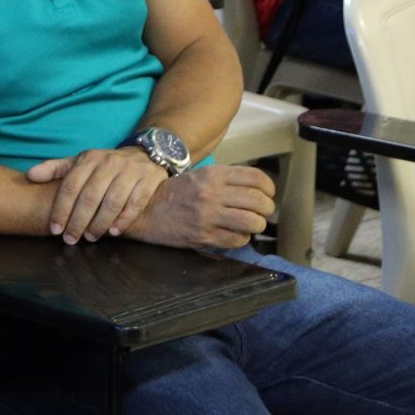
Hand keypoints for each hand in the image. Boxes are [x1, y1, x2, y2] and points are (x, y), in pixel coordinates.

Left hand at [28, 147, 170, 242]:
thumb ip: (55, 169)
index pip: (70, 186)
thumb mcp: (80, 163)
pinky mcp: (149, 180)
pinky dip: (124, 219)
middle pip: (90, 196)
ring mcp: (130, 171)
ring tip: (90, 238)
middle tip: (71, 239)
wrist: (144, 155)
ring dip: (99, 223)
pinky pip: (135, 203)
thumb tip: (30, 176)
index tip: (55, 229)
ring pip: (112, 201)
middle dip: (78, 221)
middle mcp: (109, 163)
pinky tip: (114, 232)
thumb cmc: (105, 166)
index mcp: (88, 159)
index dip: (61, 209)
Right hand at [125, 164, 276, 249]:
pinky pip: (238, 240)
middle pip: (259, 201)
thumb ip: (226, 180)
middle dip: (266, 210)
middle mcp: (212, 193)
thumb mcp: (200, 176)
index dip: (269, 189)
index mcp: (213, 175)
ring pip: (253, 222)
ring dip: (256, 225)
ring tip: (249, 224)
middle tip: (260, 212)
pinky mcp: (204, 236)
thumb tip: (258, 192)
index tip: (267, 195)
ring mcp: (208, 216)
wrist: (145, 210)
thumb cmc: (176, 193)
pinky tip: (234, 234)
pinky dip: (241, 239)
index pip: (257, 179)